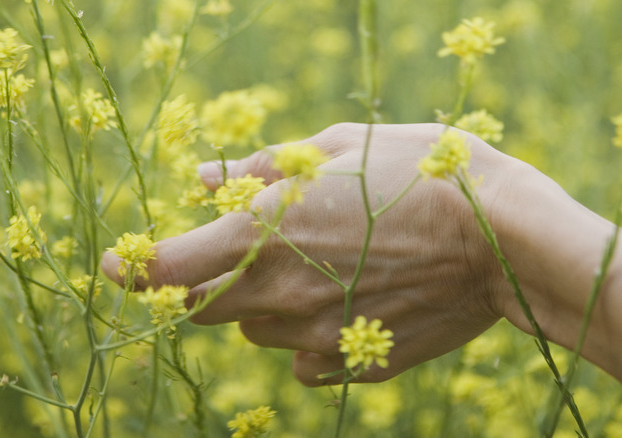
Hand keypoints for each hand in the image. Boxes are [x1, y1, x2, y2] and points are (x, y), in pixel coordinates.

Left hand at [101, 123, 521, 384]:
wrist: (502, 238)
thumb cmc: (421, 175)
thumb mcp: (338, 149)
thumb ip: (261, 169)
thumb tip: (203, 179)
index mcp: (264, 236)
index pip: (167, 269)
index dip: (133, 267)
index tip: (119, 262)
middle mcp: (279, 295)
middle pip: (204, 307)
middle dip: (211, 279)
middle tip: (252, 246)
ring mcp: (317, 336)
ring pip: (255, 331)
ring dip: (263, 302)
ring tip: (316, 266)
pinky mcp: (354, 363)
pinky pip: (303, 360)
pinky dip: (305, 336)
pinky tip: (343, 303)